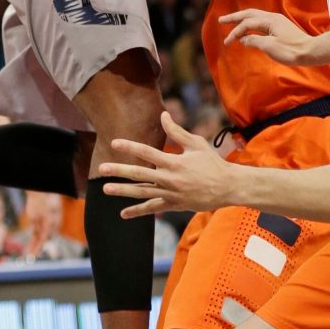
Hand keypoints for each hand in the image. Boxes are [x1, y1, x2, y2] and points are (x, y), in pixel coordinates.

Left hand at [98, 110, 229, 216]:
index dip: (130, 146)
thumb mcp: (196, 144)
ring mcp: (170, 194)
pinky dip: (137, 211)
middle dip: (119, 171)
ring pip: (142, 193)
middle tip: (101, 168)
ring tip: (105, 189)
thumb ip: (176, 131)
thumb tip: (163, 114)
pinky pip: (152, 208)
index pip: (146, 152)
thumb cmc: (212, 162)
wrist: (228, 187)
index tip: (114, 142)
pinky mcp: (174, 205)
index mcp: (173, 162)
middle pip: (139, 174)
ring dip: (123, 191)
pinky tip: (123, 213)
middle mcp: (169, 179)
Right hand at [219, 8, 311, 62]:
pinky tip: (249, 28)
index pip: (247, 24)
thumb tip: (243, 38)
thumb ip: (254, 40)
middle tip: (221, 20)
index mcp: (269, 20)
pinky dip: (251, 23)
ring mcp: (277, 21)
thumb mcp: (269, 46)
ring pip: (255, 16)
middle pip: (249, 14)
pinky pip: (261, 22)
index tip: (227, 42)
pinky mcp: (280, 27)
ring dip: (243, 19)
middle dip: (235, 17)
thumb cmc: (291, 50)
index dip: (235, 32)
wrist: (311, 52)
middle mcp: (272, 17)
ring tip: (232, 22)